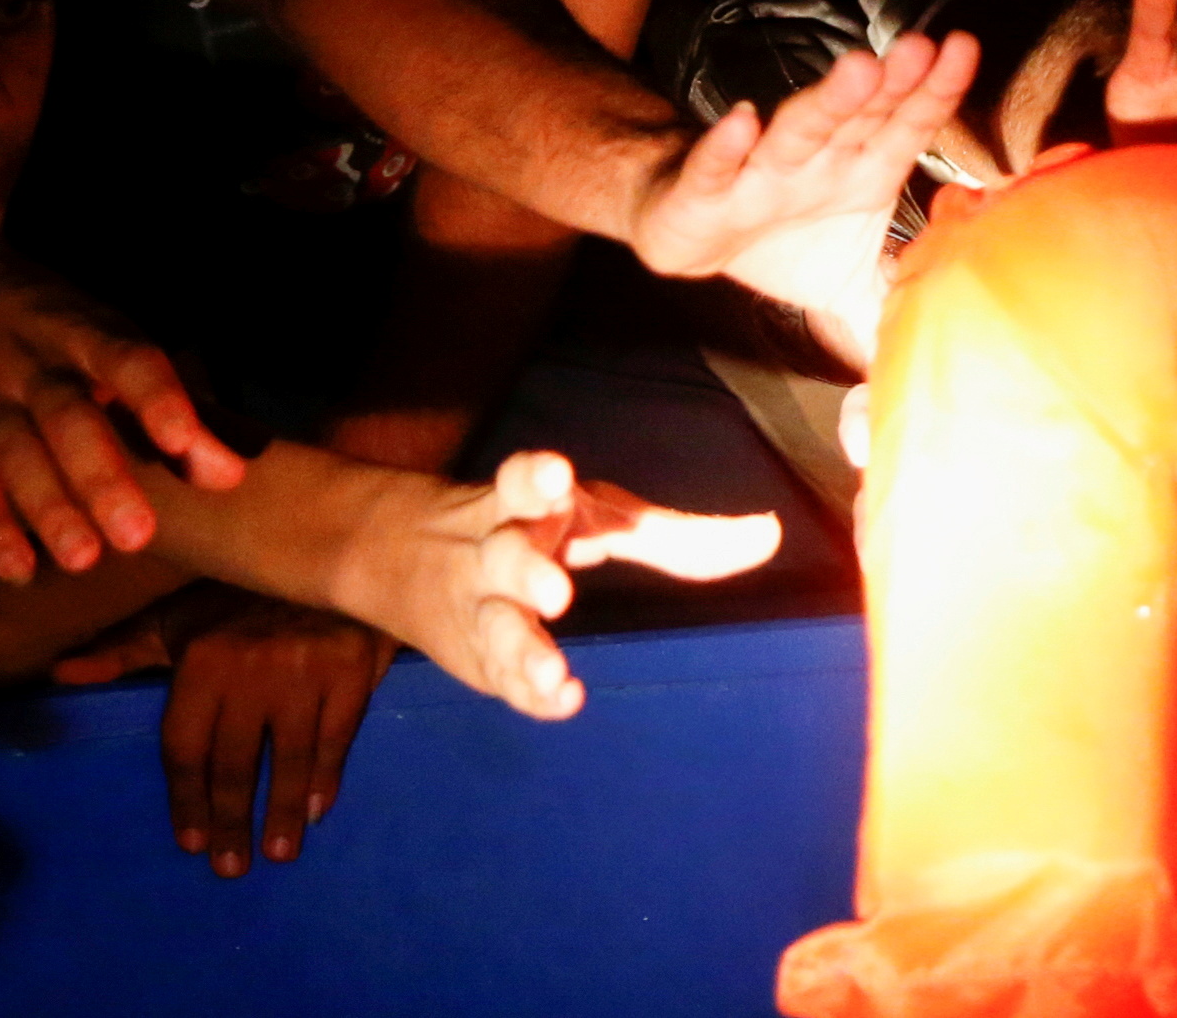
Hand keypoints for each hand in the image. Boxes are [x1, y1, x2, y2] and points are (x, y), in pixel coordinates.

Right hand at [0, 240, 243, 583]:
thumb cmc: (50, 325)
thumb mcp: (105, 339)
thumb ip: (168, 405)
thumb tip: (231, 477)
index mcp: (84, 330)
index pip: (126, 358)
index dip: (156, 397)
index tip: (183, 441)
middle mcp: (32, 362)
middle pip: (67, 418)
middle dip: (101, 477)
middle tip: (139, 536)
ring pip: (15, 454)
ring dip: (49, 509)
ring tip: (85, 559)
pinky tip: (19, 570)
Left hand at [52, 584, 390, 878]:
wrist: (330, 545)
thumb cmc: (243, 593)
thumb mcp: (178, 616)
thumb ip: (123, 651)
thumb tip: (58, 674)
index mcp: (202, 660)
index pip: (186, 747)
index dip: (185, 799)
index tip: (188, 842)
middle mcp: (250, 670)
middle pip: (234, 764)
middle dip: (230, 822)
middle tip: (230, 867)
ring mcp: (304, 671)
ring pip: (289, 759)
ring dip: (282, 813)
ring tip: (278, 853)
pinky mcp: (352, 669)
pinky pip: (337, 737)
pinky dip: (327, 777)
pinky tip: (318, 810)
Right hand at [378, 452, 779, 721]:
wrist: (407, 559)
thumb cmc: (542, 529)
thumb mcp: (600, 517)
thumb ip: (680, 536)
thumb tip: (770, 535)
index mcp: (528, 507)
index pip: (522, 482)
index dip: (536, 479)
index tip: (556, 477)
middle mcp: (497, 552)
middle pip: (504, 555)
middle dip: (527, 570)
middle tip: (557, 592)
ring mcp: (481, 609)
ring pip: (497, 627)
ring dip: (524, 649)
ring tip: (555, 674)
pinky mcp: (479, 658)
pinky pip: (503, 678)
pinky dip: (531, 691)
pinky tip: (562, 700)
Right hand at [626, 32, 978, 364]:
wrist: (696, 240)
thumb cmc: (789, 247)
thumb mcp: (856, 287)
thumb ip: (902, 307)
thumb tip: (954, 347)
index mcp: (862, 174)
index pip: (906, 128)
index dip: (936, 91)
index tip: (964, 49)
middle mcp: (819, 163)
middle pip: (860, 118)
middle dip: (891, 84)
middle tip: (921, 47)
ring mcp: (761, 174)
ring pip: (798, 132)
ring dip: (827, 101)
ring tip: (860, 68)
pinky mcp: (704, 194)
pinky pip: (714, 168)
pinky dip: (724, 147)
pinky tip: (741, 121)